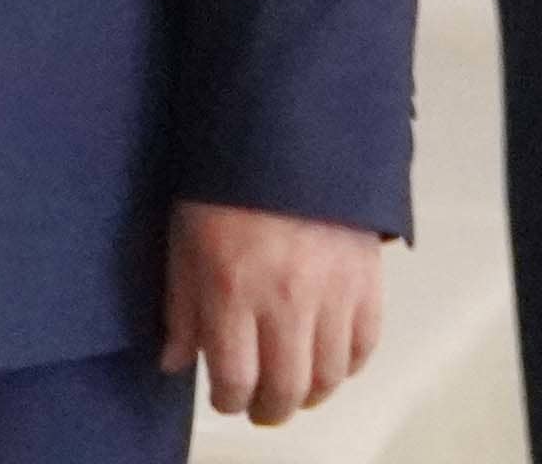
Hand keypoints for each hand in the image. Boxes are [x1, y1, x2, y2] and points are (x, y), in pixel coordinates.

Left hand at [159, 201, 382, 425]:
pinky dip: (348, 365)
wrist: (286, 132)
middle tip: (260, 409)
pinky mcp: (367, 280)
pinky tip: (329, 363)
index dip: (228, 400)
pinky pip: (364, 345)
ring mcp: (332, 292)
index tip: (225, 399)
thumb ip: (181, 308)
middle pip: (286, 388)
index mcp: (231, 289)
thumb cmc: (223, 183)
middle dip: (269, 409)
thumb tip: (174, 362)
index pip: (234, 378)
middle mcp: (286, 299)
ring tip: (294, 391)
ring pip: (329, 376)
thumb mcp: (184, 240)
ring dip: (309, 394)